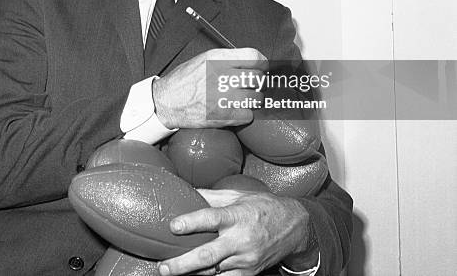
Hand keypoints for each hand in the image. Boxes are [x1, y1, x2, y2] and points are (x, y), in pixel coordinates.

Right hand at [152, 48, 267, 128]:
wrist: (166, 103)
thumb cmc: (184, 81)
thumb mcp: (202, 60)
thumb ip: (226, 60)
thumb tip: (251, 62)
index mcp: (217, 59)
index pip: (254, 57)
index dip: (261, 63)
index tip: (261, 68)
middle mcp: (222, 76)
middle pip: (257, 78)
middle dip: (256, 82)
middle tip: (249, 86)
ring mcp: (223, 96)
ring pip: (256, 97)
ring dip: (252, 99)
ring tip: (241, 99)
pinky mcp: (223, 115)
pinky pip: (249, 115)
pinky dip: (244, 114)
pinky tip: (235, 110)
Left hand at [157, 189, 316, 275]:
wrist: (295, 228)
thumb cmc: (264, 207)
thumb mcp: (239, 195)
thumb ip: (212, 196)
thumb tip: (186, 190)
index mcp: (237, 216)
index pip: (212, 218)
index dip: (191, 222)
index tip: (173, 226)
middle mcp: (240, 240)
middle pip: (208, 254)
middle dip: (183, 264)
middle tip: (163, 267)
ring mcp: (245, 260)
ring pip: (213, 272)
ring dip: (190, 275)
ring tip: (169, 273)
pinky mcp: (249, 273)